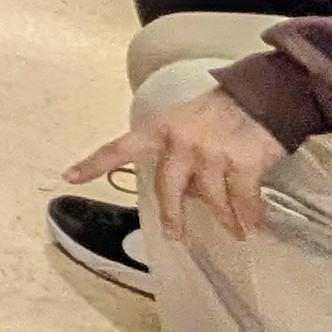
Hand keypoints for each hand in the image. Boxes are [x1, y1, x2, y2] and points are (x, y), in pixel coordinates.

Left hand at [68, 89, 285, 243]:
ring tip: (236, 233)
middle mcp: (180, 143)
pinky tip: (254, 226)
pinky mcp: (241, 162)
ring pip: (210, 200)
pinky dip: (249, 216)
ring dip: (225, 220)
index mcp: (159, 129)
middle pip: (166, 189)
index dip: (94, 164)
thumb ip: (175, 152)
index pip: (119, 148)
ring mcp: (210, 153)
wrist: (262, 95)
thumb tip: (184, 193)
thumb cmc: (221, 110)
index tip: (69, 177)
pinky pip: (241, 200)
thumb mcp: (185, 122)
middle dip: (171, 216)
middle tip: (174, 236)